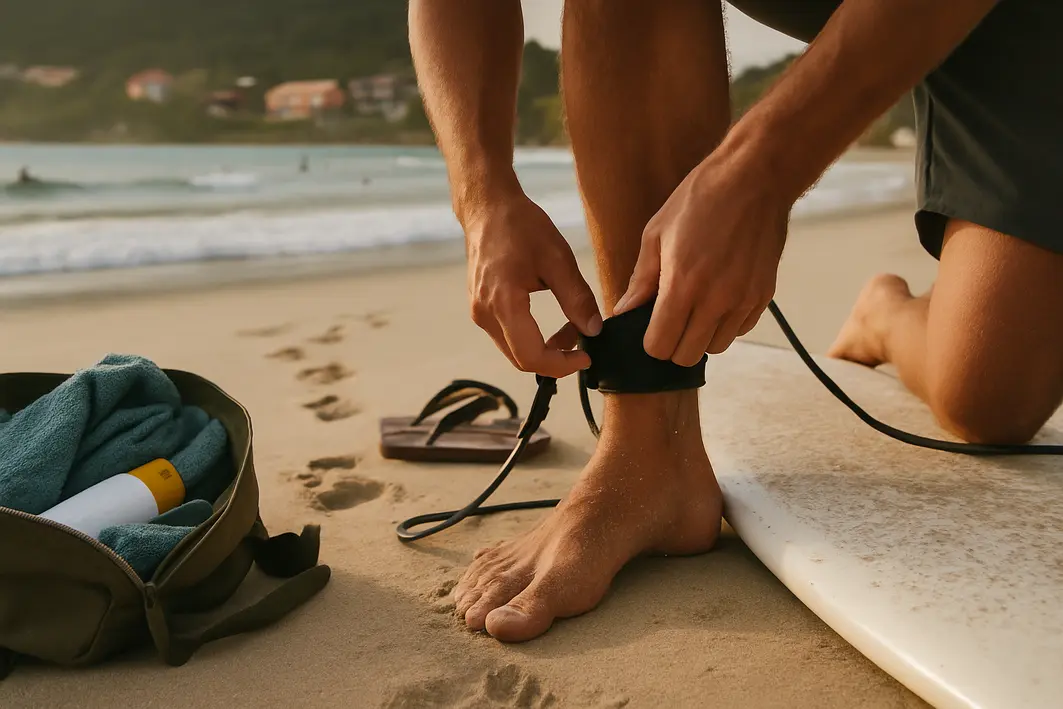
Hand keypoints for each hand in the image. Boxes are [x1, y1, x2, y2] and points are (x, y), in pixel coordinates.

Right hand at [464, 193, 602, 377]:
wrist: (487, 208)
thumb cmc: (521, 226)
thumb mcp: (558, 258)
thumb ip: (576, 298)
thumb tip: (593, 330)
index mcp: (503, 303)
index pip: (531, 357)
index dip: (561, 366)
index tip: (586, 357)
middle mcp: (485, 314)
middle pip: (521, 360)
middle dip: (555, 358)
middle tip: (581, 340)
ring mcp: (479, 313)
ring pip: (514, 351)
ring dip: (543, 348)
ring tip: (570, 326)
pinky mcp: (480, 308)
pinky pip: (507, 336)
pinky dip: (530, 338)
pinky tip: (549, 320)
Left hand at [613, 148, 790, 364]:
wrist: (754, 177)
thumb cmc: (699, 199)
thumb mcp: (656, 233)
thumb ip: (641, 280)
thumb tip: (624, 311)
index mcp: (683, 285)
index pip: (661, 346)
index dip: (650, 342)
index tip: (649, 327)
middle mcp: (716, 299)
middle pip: (688, 355)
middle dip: (673, 344)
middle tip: (669, 320)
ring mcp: (744, 299)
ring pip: (716, 347)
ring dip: (701, 335)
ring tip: (695, 307)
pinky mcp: (764, 295)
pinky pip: (740, 329)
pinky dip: (726, 323)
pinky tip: (718, 297)